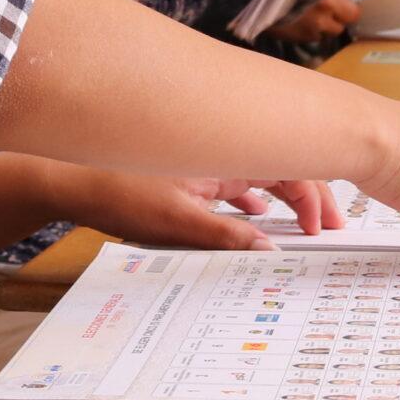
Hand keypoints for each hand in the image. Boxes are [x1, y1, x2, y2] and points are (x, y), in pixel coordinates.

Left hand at [83, 173, 346, 251]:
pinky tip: (259, 219)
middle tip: (332, 228)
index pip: (287, 166)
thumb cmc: (117, 191)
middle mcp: (222, 150)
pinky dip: (256, 200)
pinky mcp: (192, 172)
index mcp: (225, 152)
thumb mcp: (175, 222)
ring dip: (287, 198)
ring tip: (306, 226)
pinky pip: (237, 182)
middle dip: (311, 196)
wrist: (67, 179)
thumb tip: (270, 249)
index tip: (325, 228)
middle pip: (282, 167)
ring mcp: (207, 160)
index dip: (314, 196)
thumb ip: (227, 236)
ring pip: (262, 175)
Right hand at [265, 0, 385, 46]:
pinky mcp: (303, 35)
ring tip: (319, 14)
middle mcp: (328, 1)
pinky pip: (316, 36)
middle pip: (353, 14)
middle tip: (344, 6)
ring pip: (335, 28)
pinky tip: (303, 21)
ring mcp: (316, 21)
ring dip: (331, 22)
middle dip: (349, 10)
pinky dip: (313, 30)